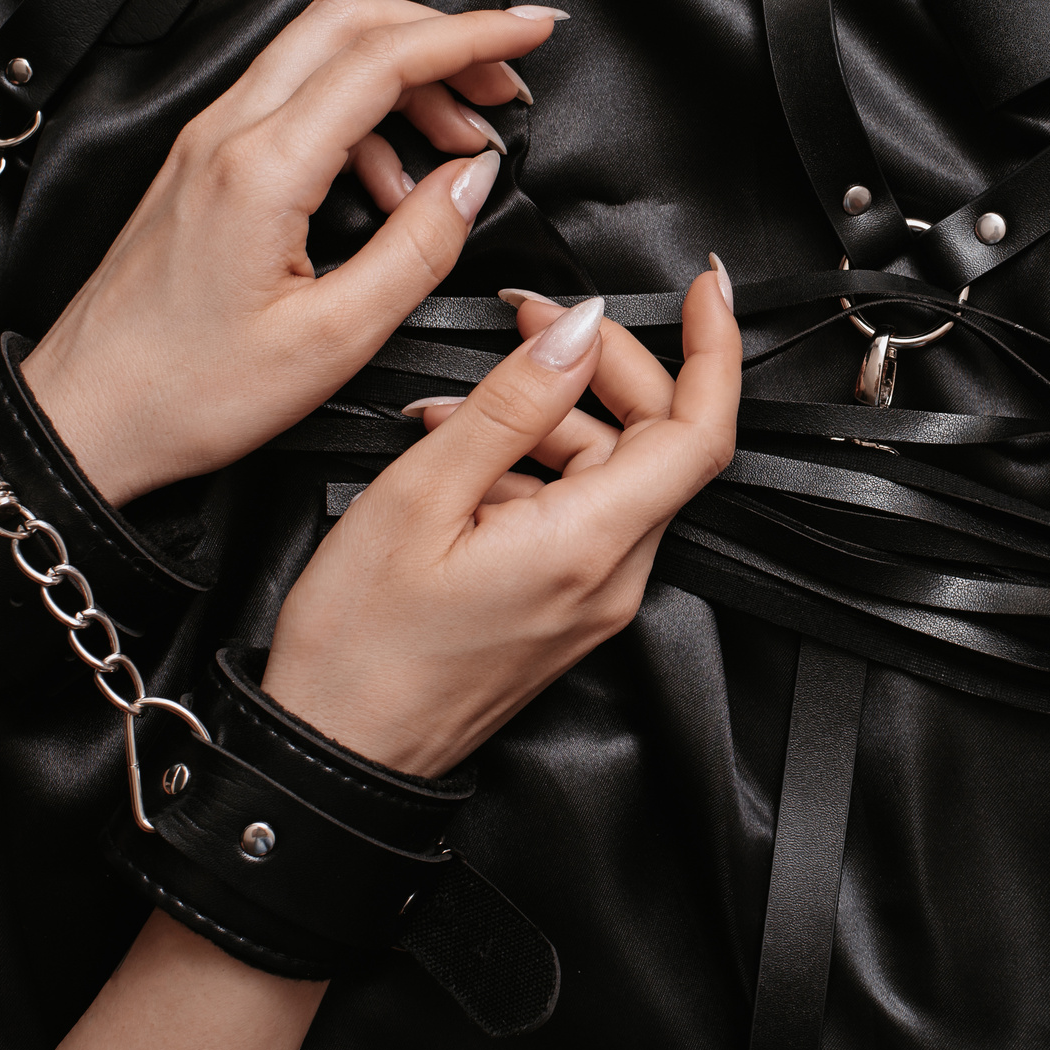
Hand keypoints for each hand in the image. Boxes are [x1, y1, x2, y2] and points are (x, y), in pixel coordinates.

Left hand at [19, 0, 566, 506]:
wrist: (84, 420)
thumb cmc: (187, 393)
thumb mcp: (334, 339)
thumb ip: (418, 247)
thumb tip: (473, 178)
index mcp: (262, 169)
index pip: (385, 57)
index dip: (474, 33)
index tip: (534, 28)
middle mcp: (227, 135)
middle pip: (348, 21)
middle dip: (443, 34)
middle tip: (506, 78)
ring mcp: (209, 143)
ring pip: (322, 54)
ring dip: (407, 79)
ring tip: (461, 144)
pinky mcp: (204, 164)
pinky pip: (296, 101)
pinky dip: (365, 116)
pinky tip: (393, 183)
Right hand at [258, 267, 741, 775]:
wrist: (337, 760)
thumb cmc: (357, 651)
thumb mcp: (419, 497)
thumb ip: (512, 405)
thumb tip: (578, 331)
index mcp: (589, 546)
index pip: (700, 432)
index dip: (713, 348)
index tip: (703, 290)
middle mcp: (612, 576)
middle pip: (654, 439)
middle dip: (602, 363)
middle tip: (529, 319)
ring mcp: (595, 597)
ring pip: (610, 470)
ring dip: (548, 417)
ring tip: (454, 407)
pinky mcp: (569, 607)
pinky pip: (579, 511)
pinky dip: (531, 466)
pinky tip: (462, 455)